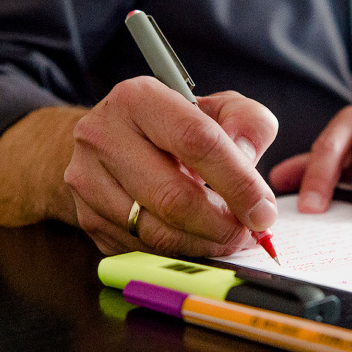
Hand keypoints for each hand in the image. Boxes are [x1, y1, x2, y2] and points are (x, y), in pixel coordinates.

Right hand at [64, 77, 278, 255]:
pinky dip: (178, 253)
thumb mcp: (216, 109)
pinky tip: (198, 241)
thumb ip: (248, 123)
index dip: (238, 182)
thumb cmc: (172, 127)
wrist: (109, 142)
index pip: (196, 141)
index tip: (264, 211)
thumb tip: (249, 158)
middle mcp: (103, 137)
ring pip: (157, 232)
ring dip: (204, 244)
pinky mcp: (87, 218)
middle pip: (173, 196)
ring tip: (229, 238)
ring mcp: (88, 181)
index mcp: (138, 99)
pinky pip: (141, 249)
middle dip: (222, 224)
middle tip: (250, 234)